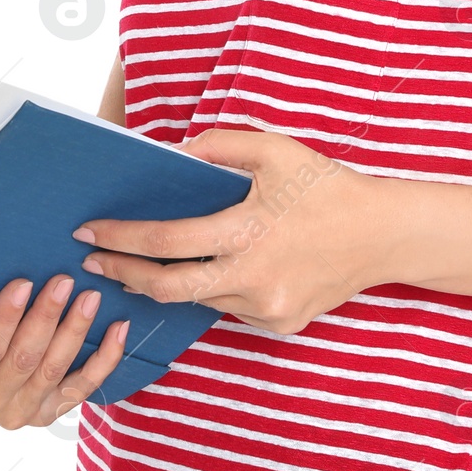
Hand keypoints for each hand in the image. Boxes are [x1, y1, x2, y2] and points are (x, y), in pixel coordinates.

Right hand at [0, 275, 126, 429]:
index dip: (4, 320)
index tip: (20, 282)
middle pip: (23, 360)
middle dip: (45, 318)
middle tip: (62, 277)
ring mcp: (26, 410)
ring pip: (55, 369)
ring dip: (75, 331)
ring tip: (90, 292)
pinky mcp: (55, 407)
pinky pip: (84, 387)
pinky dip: (105, 359)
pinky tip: (119, 327)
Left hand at [71, 129, 392, 334]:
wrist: (382, 232)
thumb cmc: (325, 185)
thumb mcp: (274, 149)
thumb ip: (219, 146)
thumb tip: (173, 155)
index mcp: (247, 232)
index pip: (166, 241)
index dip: (120, 239)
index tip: (88, 233)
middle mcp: (253, 279)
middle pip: (168, 287)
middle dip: (123, 275)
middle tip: (93, 264)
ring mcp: (267, 309)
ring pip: (202, 298)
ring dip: (171, 281)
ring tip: (143, 263)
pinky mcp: (280, 324)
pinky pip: (232, 308)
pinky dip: (216, 287)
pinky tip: (215, 268)